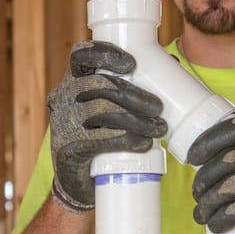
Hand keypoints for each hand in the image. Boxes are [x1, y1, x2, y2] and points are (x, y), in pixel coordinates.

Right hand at [47, 40, 167, 212]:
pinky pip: (97, 141)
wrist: (78, 179)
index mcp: (74, 80)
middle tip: (157, 108)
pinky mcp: (67, 149)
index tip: (132, 65)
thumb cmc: (101, 132)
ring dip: (135, 121)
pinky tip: (143, 144)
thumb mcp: (110, 104)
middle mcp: (63, 96)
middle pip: (97, 86)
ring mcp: (63, 122)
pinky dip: (125, 140)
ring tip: (158, 129)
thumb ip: (134, 83)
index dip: (105, 55)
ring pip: (101, 113)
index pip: (81, 56)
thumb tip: (172, 64)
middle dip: (131, 95)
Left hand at [186, 117, 234, 233]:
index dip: (207, 142)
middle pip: (228, 160)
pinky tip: (216, 224)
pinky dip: (223, 219)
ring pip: (231, 187)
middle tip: (197, 195)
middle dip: (204, 180)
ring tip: (201, 214)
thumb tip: (207, 156)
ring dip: (208, 204)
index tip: (193, 158)